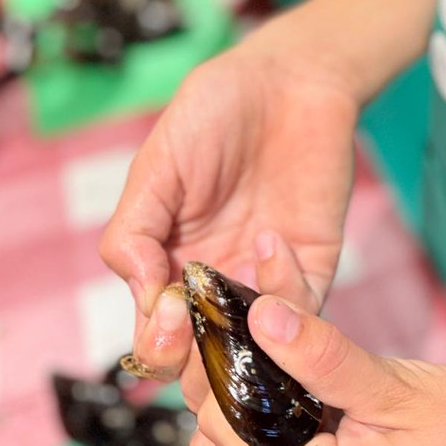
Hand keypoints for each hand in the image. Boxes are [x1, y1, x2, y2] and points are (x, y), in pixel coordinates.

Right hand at [99, 28, 360, 403]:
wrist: (288, 79)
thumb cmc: (213, 114)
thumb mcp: (155, 166)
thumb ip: (133, 233)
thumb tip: (142, 299)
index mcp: (168, 267)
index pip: (156, 337)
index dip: (156, 343)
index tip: (165, 319)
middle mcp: (216, 286)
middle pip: (203, 362)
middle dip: (195, 365)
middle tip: (195, 333)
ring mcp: (265, 282)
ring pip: (255, 352)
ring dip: (242, 342)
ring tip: (231, 295)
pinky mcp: (312, 269)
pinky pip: (303, 312)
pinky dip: (284, 293)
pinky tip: (269, 241)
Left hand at [189, 298, 445, 445]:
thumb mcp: (400, 387)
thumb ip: (323, 355)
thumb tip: (261, 314)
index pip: (217, 421)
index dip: (223, 359)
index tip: (244, 307)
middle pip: (216, 442)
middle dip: (230, 381)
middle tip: (267, 326)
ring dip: (250, 404)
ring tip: (291, 356)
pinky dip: (278, 426)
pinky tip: (312, 388)